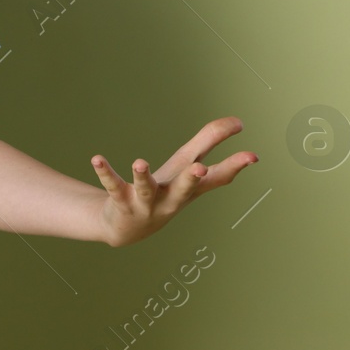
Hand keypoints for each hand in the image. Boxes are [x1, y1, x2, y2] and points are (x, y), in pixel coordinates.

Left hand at [90, 116, 256, 247]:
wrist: (128, 228)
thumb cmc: (164, 191)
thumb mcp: (187, 166)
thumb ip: (209, 141)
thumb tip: (238, 121)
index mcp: (190, 189)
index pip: (216, 178)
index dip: (234, 167)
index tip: (252, 156)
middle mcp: (171, 199)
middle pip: (184, 189)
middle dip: (192, 179)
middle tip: (199, 168)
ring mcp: (145, 203)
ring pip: (145, 190)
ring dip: (142, 176)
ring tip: (140, 162)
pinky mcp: (121, 201)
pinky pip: (113, 186)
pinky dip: (105, 172)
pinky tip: (97, 159)